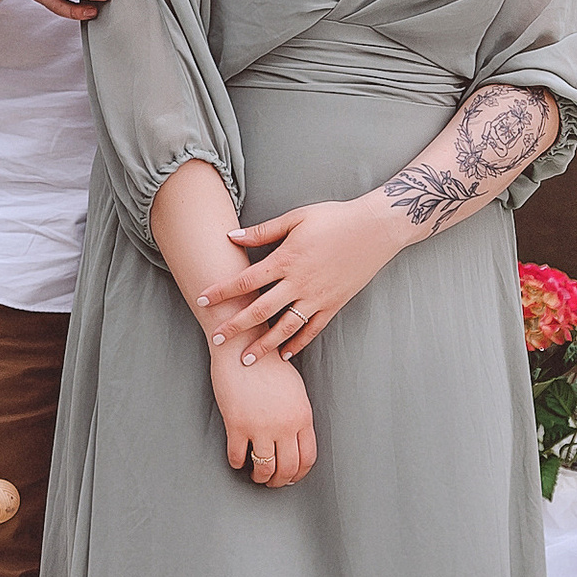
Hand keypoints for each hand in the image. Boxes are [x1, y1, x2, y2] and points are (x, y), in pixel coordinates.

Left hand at [200, 192, 402, 361]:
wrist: (375, 228)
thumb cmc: (334, 218)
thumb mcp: (296, 218)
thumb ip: (263, 231)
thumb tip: (232, 236)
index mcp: (286, 259)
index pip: (246, 280)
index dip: (222, 291)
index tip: (201, 300)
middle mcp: (299, 283)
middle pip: (260, 310)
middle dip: (236, 326)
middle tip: (217, 339)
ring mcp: (318, 297)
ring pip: (285, 327)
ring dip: (264, 345)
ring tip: (246, 359)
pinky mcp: (334, 304)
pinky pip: (312, 329)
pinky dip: (298, 344)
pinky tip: (285, 355)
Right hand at [210, 339, 316, 486]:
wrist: (244, 347)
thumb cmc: (269, 365)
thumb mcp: (295, 391)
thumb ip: (297, 416)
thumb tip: (295, 440)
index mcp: (302, 416)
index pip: (307, 458)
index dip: (299, 473)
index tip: (290, 477)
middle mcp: (284, 425)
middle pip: (287, 468)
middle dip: (279, 481)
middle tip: (271, 482)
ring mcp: (260, 427)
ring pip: (263, 468)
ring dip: (259, 477)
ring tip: (255, 474)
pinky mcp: (237, 425)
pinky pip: (237, 457)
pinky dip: (237, 463)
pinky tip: (237, 459)